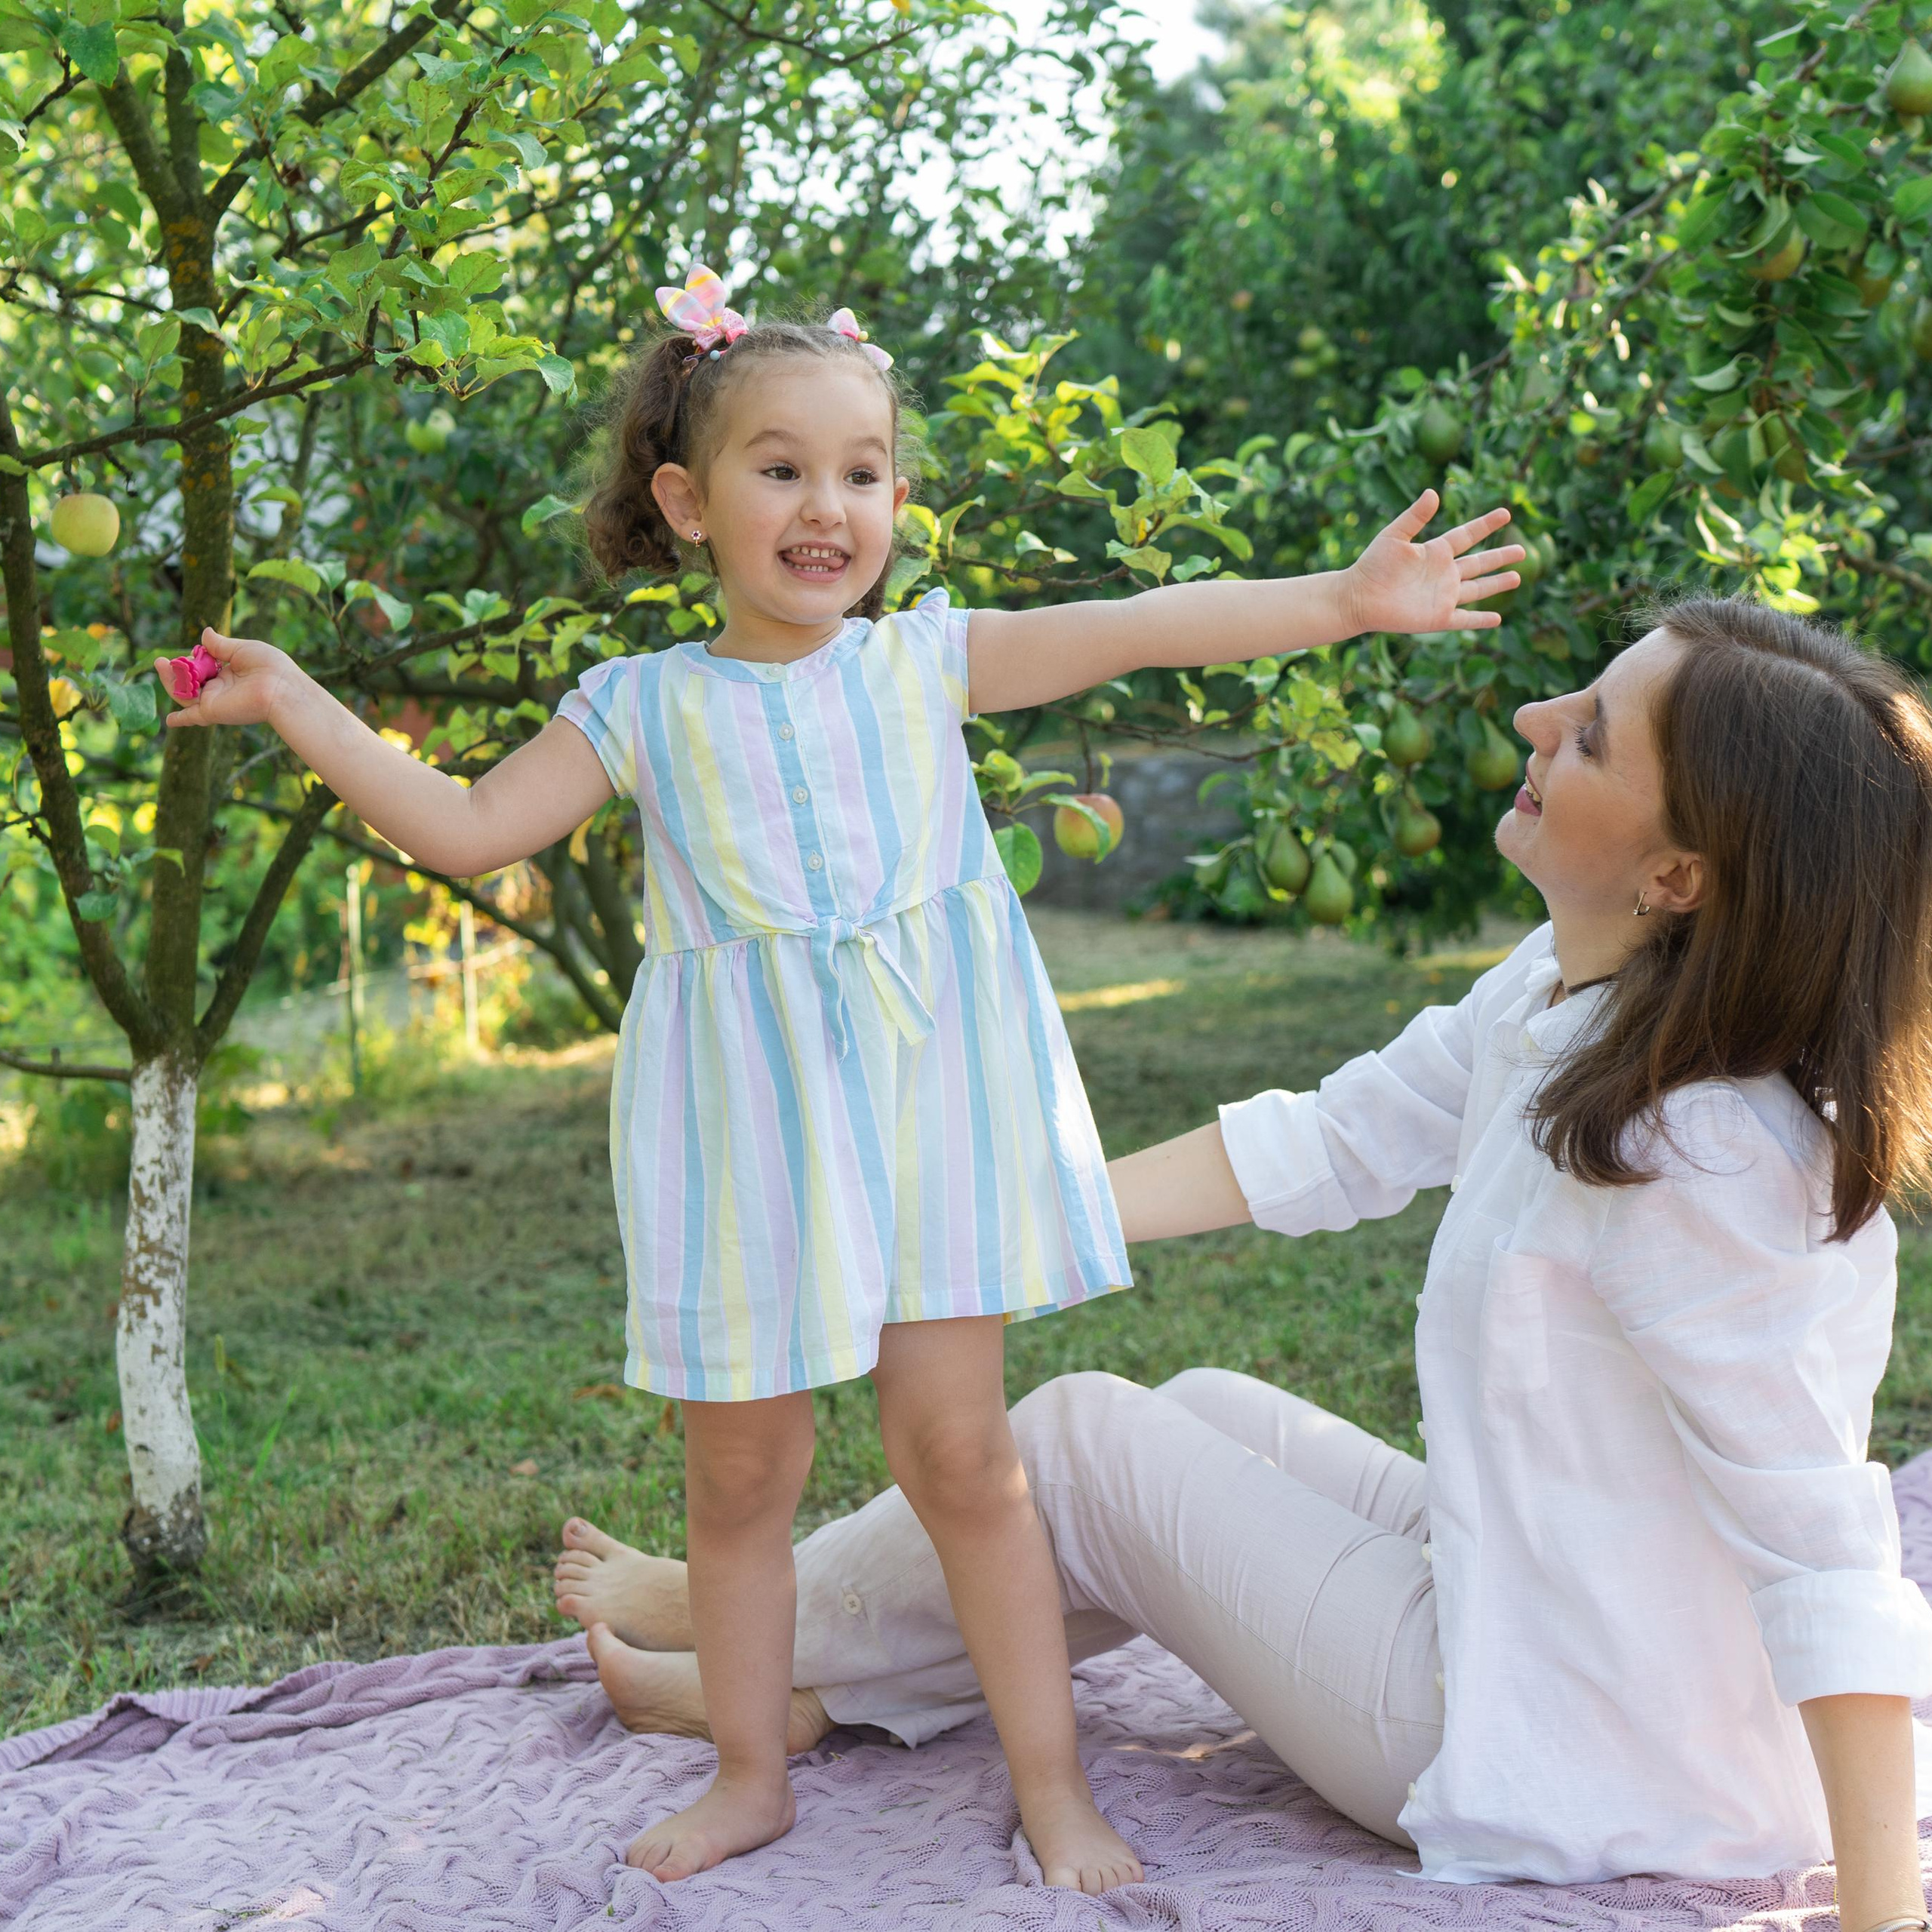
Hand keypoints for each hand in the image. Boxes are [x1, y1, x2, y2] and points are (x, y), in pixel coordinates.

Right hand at [159, 627, 298, 729]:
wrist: (281, 687)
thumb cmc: (269, 666)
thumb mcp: (242, 649)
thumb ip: (221, 645)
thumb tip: (204, 633)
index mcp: (230, 674)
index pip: (204, 668)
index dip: (193, 659)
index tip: (194, 650)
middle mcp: (221, 689)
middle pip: (190, 682)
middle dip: (175, 671)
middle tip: (159, 660)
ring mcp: (215, 701)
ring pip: (184, 694)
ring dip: (169, 681)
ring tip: (160, 664)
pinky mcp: (212, 711)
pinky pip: (191, 717)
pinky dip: (180, 720)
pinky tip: (169, 721)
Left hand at [1341, 490, 1525, 636]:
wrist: (1357, 598)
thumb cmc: (1372, 565)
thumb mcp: (1394, 536)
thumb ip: (1415, 516)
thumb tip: (1433, 492)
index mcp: (1435, 552)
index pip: (1467, 536)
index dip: (1486, 525)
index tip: (1506, 513)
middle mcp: (1443, 574)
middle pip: (1479, 563)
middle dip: (1500, 557)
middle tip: (1523, 551)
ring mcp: (1443, 596)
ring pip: (1478, 589)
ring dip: (1497, 584)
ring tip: (1518, 576)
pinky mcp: (1438, 618)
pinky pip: (1465, 619)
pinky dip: (1480, 620)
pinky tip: (1497, 619)